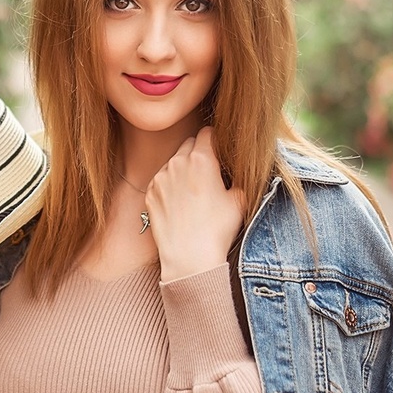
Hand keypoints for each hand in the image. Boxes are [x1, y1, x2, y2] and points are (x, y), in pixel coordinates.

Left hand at [146, 127, 247, 281]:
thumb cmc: (217, 230)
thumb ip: (241, 176)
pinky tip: (181, 202)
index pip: (208, 133)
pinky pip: (162, 179)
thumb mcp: (240, 200)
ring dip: (184, 169)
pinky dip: (171, 184)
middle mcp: (177, 163)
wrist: (189, 258)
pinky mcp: (150, 193)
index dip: (217, 140)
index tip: (221, 152)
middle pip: (189, 144)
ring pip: (174, 161)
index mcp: (201, 159)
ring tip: (196, 192)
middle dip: (200, 153)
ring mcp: (160, 178)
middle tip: (210, 173)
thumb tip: (242, 168)